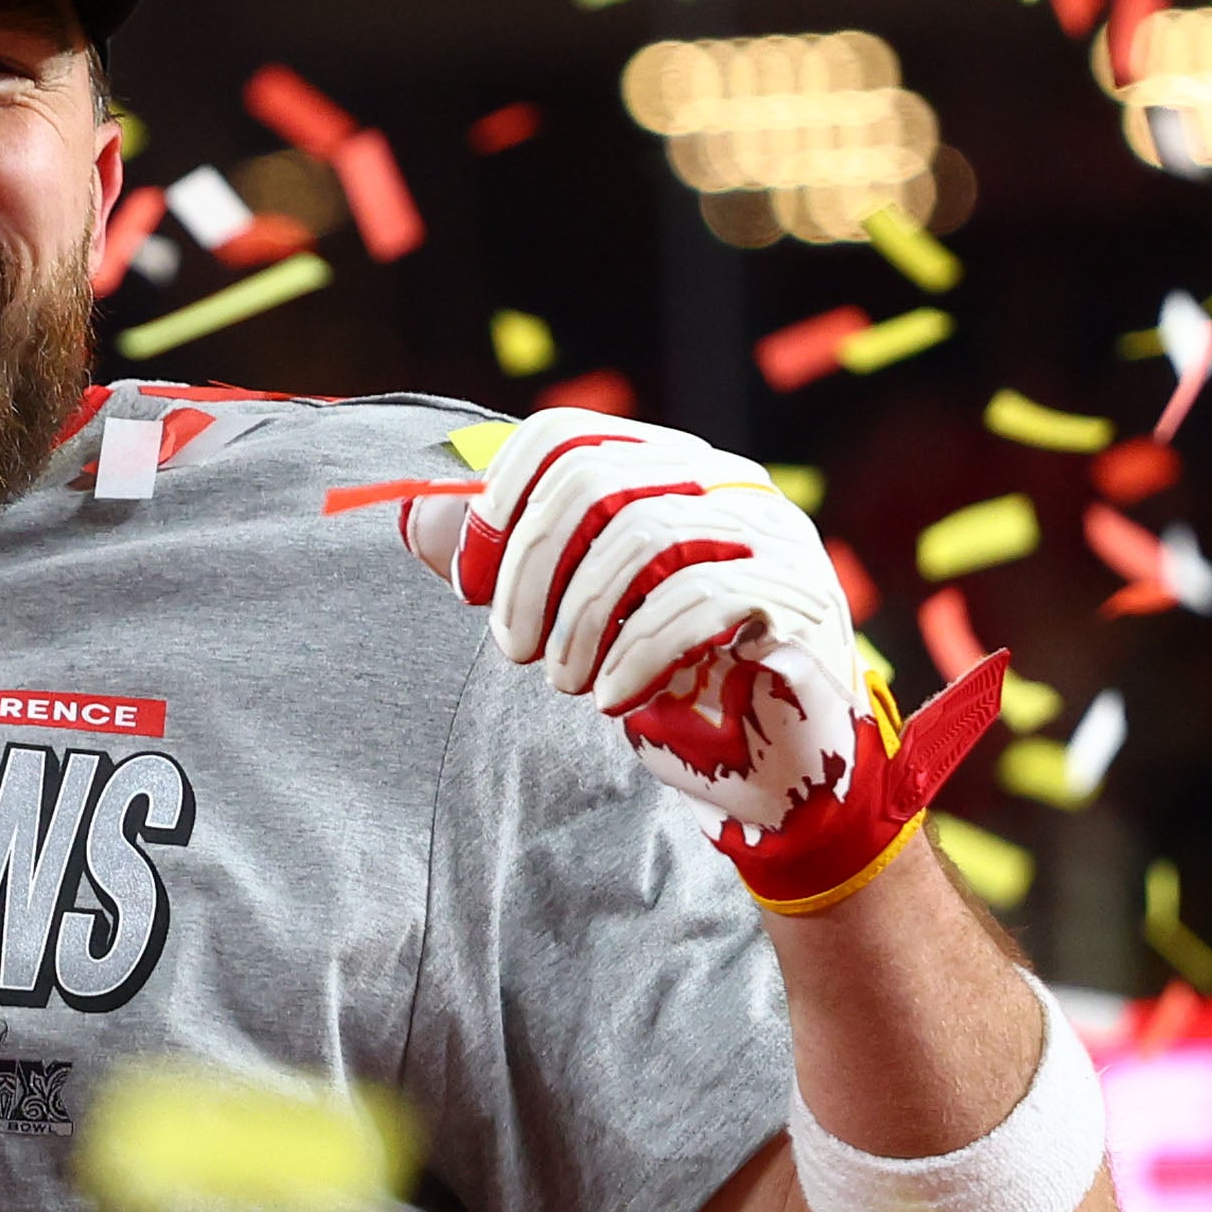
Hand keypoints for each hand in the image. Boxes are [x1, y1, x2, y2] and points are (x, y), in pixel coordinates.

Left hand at [396, 408, 1006, 910]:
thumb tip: (413, 514)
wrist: (776, 775)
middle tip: (512, 648)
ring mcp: (773, 535)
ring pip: (644, 535)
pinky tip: (614, 697)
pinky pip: (702, 597)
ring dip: (579, 620)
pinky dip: (638, 651)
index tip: (473, 585)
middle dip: (531, 568)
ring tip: (564, 682)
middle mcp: (728, 485)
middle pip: (597, 477)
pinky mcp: (798, 597)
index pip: (568, 436)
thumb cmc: (678, 691)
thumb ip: (510, 568)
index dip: (501, 503)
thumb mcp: (579, 624)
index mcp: (673, 470)